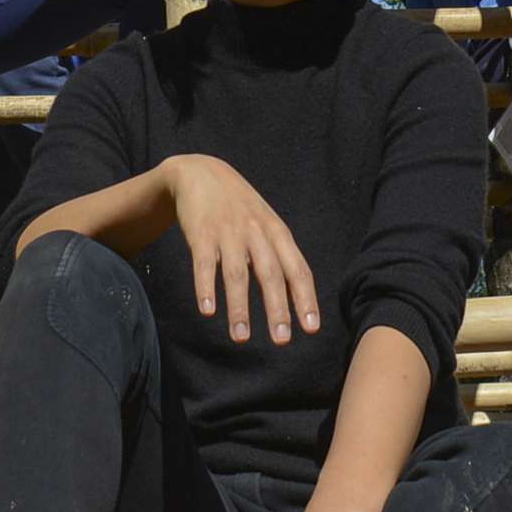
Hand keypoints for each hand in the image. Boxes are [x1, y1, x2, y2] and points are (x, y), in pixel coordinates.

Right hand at [159, 154, 320, 344]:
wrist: (200, 172)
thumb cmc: (239, 206)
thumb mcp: (265, 223)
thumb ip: (280, 255)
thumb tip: (298, 297)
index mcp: (277, 232)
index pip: (297, 269)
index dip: (305, 299)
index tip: (311, 328)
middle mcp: (256, 232)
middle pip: (271, 274)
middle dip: (278, 308)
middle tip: (282, 339)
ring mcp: (228, 232)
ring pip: (237, 273)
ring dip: (239, 307)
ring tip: (241, 337)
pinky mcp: (201, 233)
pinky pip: (204, 263)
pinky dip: (206, 287)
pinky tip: (208, 310)